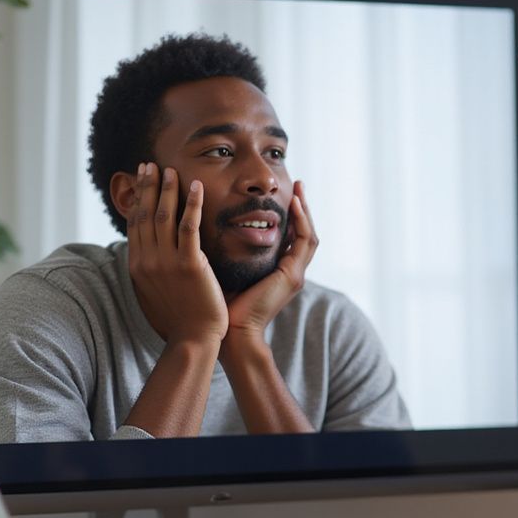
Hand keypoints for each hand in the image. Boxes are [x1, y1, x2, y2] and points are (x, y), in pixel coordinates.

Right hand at [128, 163, 227, 345]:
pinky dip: (193, 204)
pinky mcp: (190, 265)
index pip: (136, 223)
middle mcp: (147, 260)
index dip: (138, 198)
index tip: (141, 178)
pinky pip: (189, 227)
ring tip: (171, 170)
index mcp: (138, 265)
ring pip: (164, 216)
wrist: (193, 339)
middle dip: (148, 186)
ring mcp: (167, 262)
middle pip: (145, 214)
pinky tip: (197, 187)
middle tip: (151, 165)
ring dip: (167, 189)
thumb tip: (148, 255)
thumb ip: (151, 269)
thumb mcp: (155, 291)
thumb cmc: (178, 318)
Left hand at [223, 180, 318, 343]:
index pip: (288, 237)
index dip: (288, 216)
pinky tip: (294, 203)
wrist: (230, 333)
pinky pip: (303, 242)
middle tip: (297, 184)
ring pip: (308, 235)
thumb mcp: (228, 270)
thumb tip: (209, 226)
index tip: (281, 195)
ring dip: (305, 210)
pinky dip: (302, 221)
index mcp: (277, 272)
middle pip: (303, 233)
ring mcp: (294, 274)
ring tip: (298, 188)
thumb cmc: (221, 305)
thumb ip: (228, 251)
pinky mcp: (292, 275)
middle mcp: (290, 272)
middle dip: (302, 208)